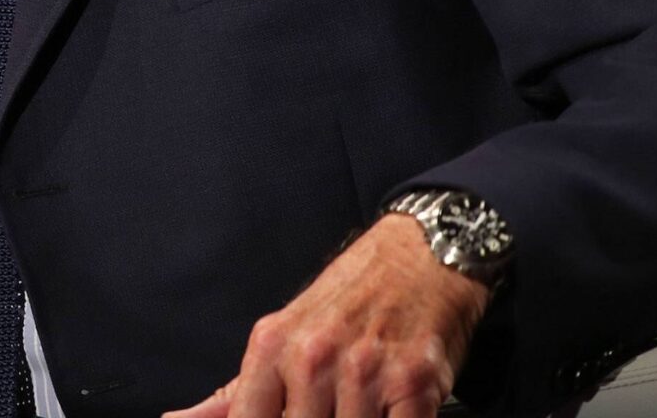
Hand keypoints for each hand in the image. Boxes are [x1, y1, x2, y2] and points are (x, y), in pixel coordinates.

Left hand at [164, 214, 492, 417]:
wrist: (421, 255)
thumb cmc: (352, 298)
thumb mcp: (283, 333)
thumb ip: (235, 390)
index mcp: (272, 347)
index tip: (282, 415)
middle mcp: (313, 358)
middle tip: (325, 404)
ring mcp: (364, 372)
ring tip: (357, 404)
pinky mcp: (414, 385)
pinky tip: (384, 408)